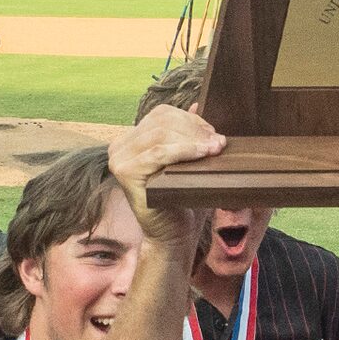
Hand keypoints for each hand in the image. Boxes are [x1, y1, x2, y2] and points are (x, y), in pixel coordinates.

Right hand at [108, 105, 221, 249]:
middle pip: (162, 122)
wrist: (174, 235)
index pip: (162, 114)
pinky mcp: (125, 173)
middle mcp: (120, 145)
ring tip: (215, 148)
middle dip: (195, 130)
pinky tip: (203, 154)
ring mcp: (119, 158)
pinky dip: (183, 151)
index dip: (191, 120)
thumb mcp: (188, 161)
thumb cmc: (183, 199)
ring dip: (193, 139)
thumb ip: (188, 133)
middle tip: (219, 142)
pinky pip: (158, 153)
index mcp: (132, 139)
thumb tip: (197, 104)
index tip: (214, 134)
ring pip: (161, 135)